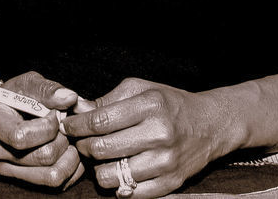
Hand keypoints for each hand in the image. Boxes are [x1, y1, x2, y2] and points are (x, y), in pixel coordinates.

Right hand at [0, 71, 82, 190]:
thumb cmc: (13, 96)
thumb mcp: (26, 84)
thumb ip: (47, 89)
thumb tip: (70, 98)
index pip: (21, 136)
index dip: (47, 126)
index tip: (55, 114)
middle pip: (43, 156)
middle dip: (62, 138)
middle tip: (63, 126)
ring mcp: (6, 169)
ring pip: (52, 175)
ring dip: (69, 155)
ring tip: (66, 138)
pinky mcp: (21, 181)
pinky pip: (57, 183)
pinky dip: (71, 168)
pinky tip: (67, 150)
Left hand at [63, 78, 235, 198]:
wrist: (210, 125)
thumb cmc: (169, 104)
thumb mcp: (140, 89)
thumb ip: (108, 100)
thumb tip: (77, 110)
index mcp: (150, 106)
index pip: (100, 121)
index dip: (77, 125)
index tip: (67, 126)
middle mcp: (159, 134)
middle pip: (103, 149)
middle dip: (84, 146)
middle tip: (82, 142)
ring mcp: (166, 162)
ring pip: (112, 175)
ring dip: (98, 169)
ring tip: (101, 158)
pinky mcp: (171, 183)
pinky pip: (131, 193)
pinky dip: (118, 185)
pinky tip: (118, 171)